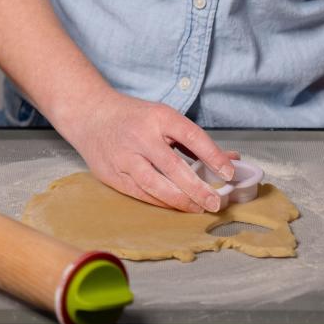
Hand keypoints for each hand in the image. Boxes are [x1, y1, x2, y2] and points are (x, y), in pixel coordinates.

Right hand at [63, 88, 238, 212]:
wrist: (91, 115)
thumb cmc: (136, 118)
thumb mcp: (165, 118)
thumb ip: (195, 141)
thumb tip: (232, 158)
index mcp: (159, 117)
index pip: (191, 136)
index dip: (212, 155)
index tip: (229, 172)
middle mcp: (141, 136)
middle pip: (172, 166)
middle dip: (197, 187)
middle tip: (216, 203)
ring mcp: (124, 156)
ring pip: (154, 184)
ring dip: (179, 200)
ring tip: (199, 209)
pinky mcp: (113, 174)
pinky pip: (140, 193)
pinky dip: (160, 202)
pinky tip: (176, 207)